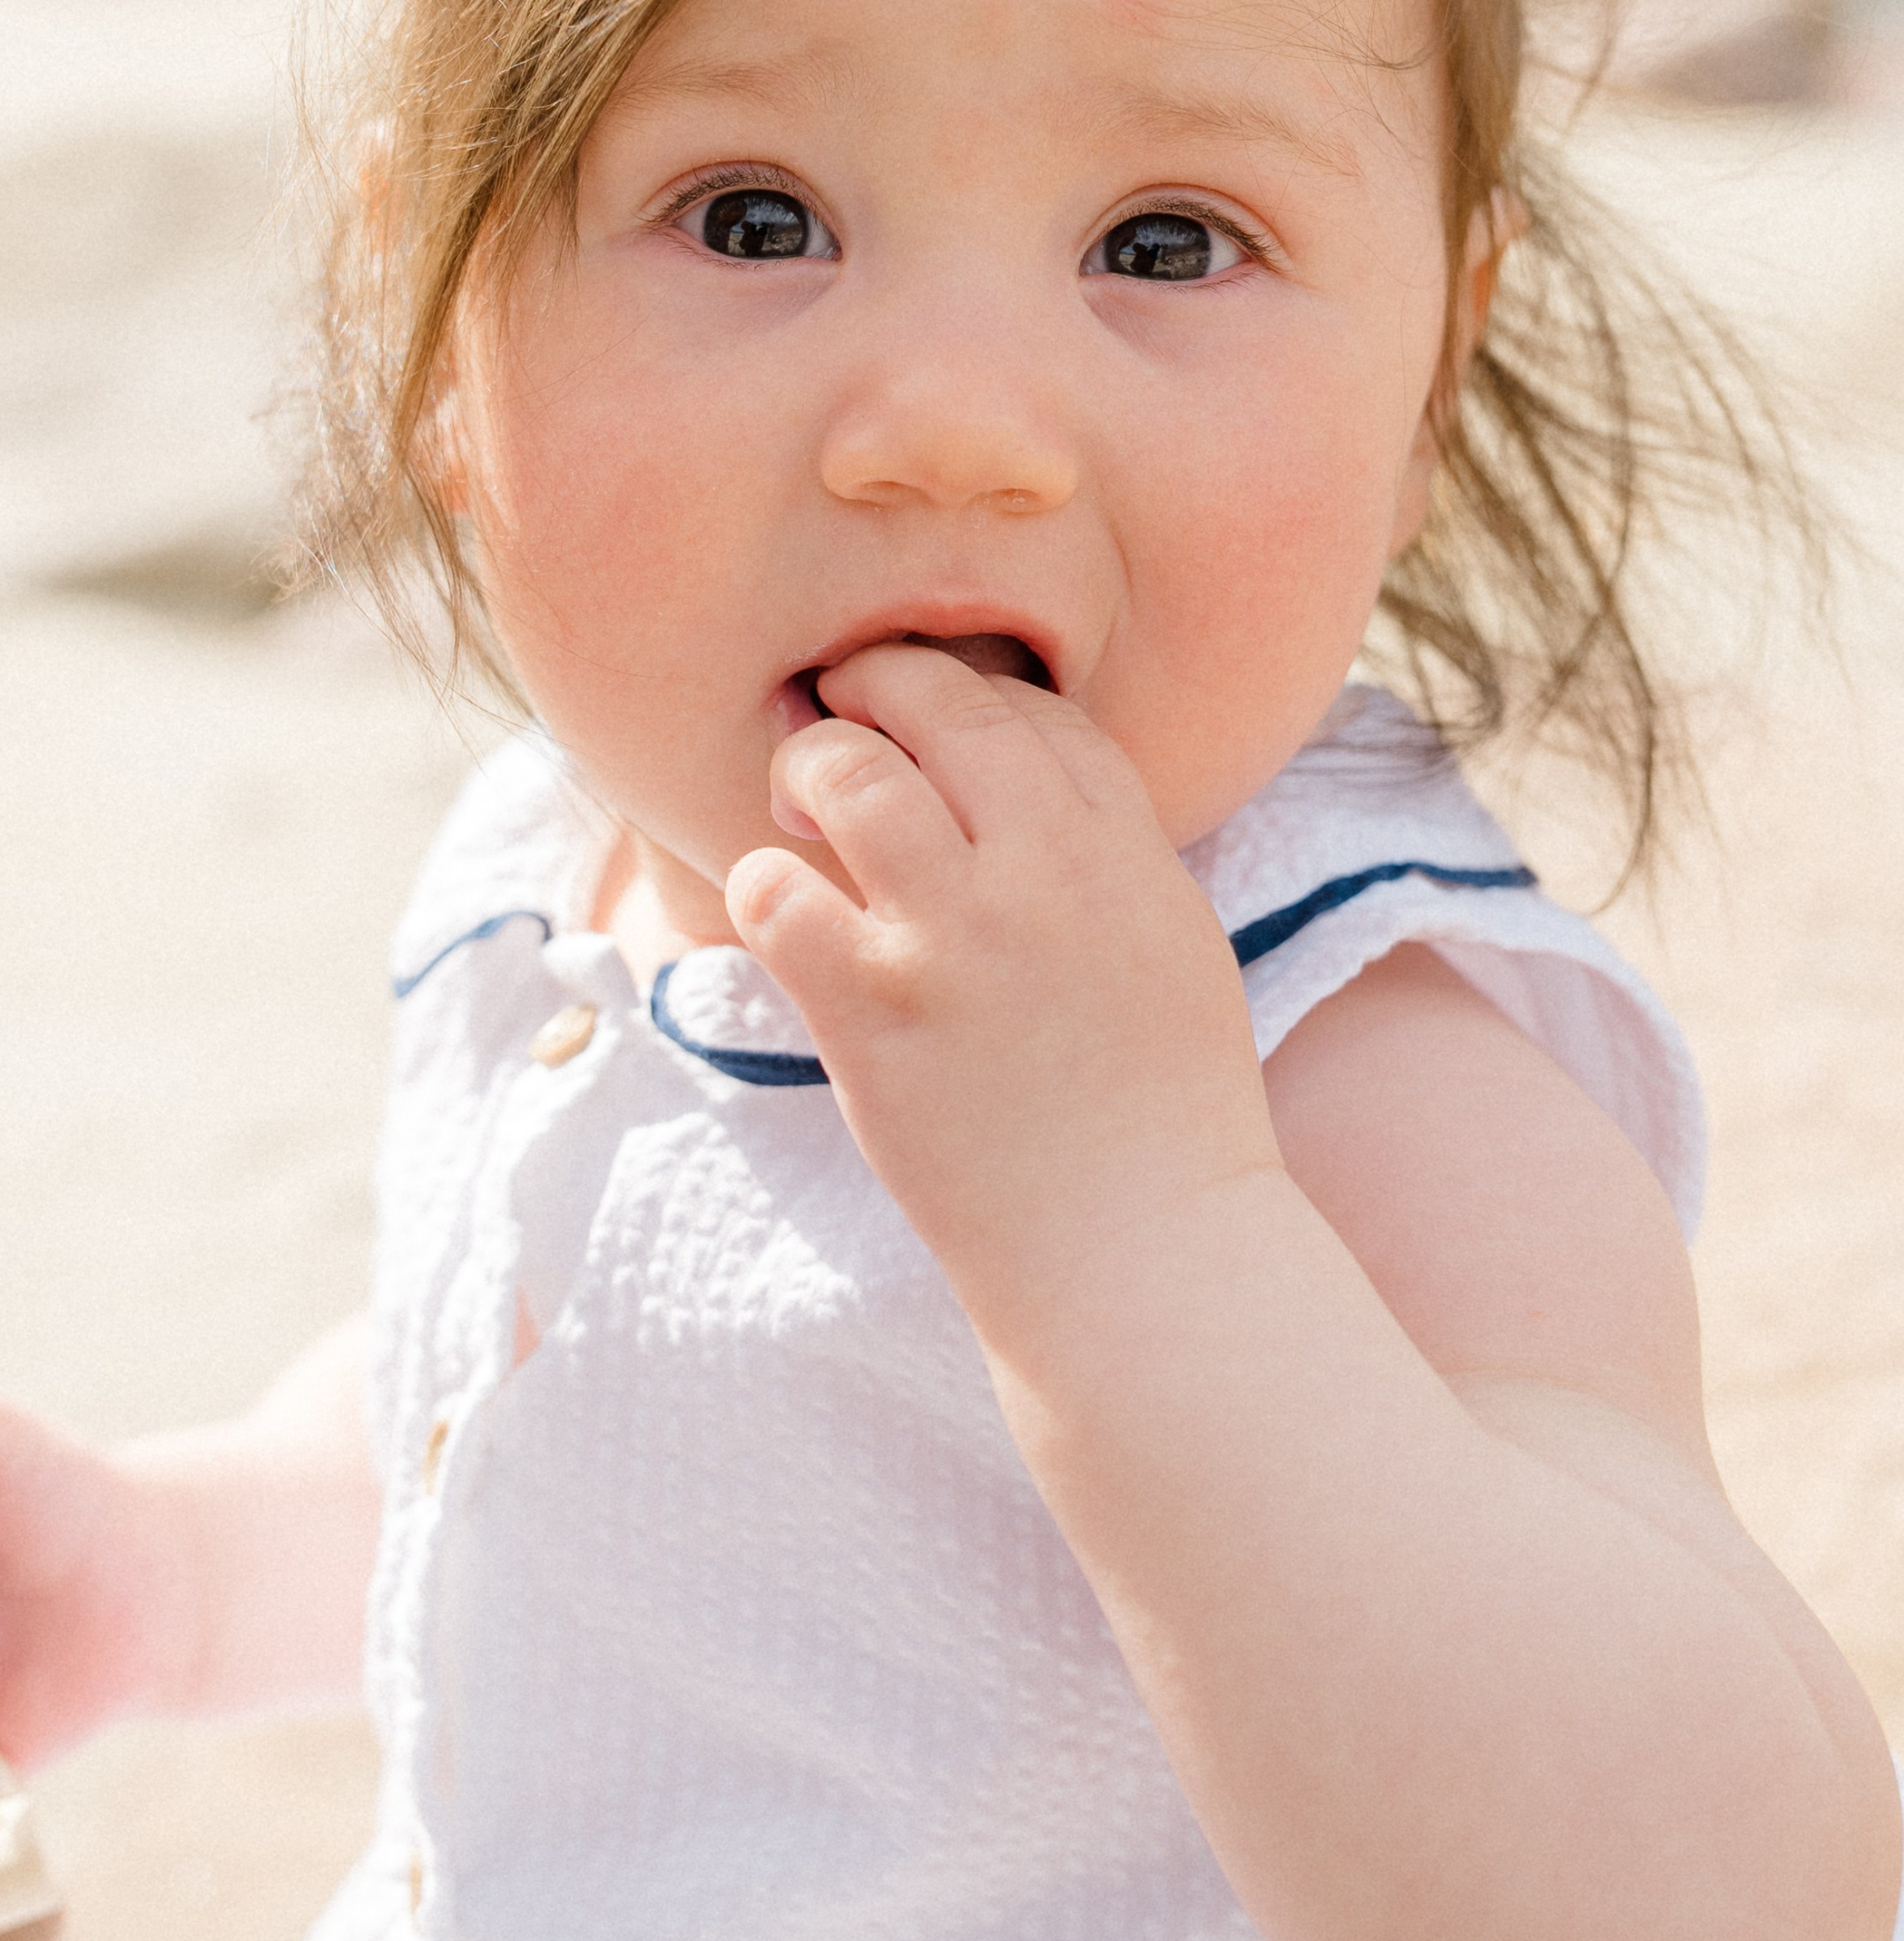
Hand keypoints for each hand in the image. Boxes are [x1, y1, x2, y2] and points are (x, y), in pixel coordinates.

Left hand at [726, 643, 1278, 1356]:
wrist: (1141, 1255)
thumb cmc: (1162, 1119)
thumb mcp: (1175, 951)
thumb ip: (1109, 860)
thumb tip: (1023, 786)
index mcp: (1129, 855)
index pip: (1041, 714)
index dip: (972, 697)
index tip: (929, 719)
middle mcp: (1047, 875)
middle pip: (945, 708)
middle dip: (877, 685)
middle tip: (837, 706)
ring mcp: (957, 939)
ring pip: (852, 777)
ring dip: (809, 765)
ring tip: (797, 801)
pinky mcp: (876, 1011)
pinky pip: (777, 894)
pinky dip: (764, 881)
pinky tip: (782, 906)